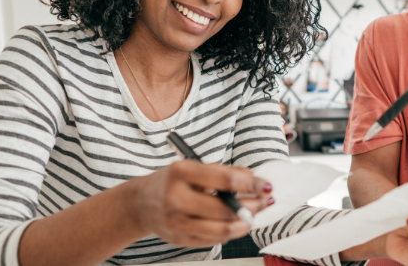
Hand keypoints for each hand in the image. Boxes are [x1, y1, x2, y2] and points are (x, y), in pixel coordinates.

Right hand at [129, 160, 272, 246]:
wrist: (140, 203)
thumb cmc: (171, 182)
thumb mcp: (192, 167)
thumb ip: (222, 172)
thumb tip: (253, 178)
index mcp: (181, 173)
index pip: (224, 180)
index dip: (250, 184)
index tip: (266, 185)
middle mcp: (176, 198)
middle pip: (226, 208)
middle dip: (253, 205)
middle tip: (265, 200)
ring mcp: (177, 222)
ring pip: (222, 229)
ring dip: (245, 223)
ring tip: (254, 214)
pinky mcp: (180, 239)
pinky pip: (214, 240)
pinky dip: (231, 231)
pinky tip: (237, 223)